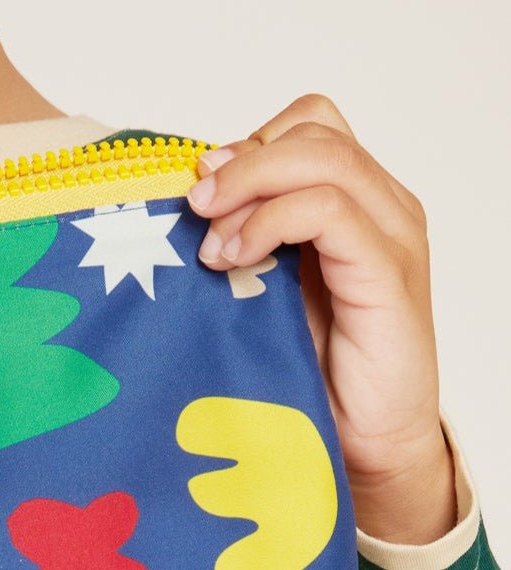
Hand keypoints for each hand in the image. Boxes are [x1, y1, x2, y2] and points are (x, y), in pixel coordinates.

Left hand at [184, 93, 456, 544]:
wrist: (363, 445)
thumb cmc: (307, 370)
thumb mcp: (260, 290)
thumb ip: (239, 240)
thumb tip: (178, 204)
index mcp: (351, 202)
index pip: (306, 125)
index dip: (245, 146)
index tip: (195, 193)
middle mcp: (380, 206)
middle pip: (314, 127)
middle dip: (240, 162)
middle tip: (194, 212)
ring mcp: (390, 236)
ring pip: (322, 155)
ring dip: (249, 188)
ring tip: (211, 246)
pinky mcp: (389, 273)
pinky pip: (331, 209)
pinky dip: (271, 221)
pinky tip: (235, 260)